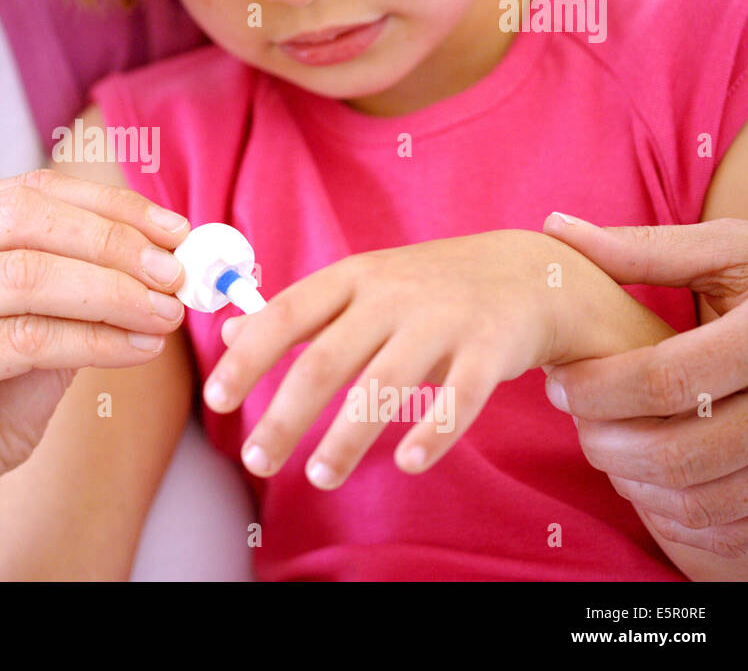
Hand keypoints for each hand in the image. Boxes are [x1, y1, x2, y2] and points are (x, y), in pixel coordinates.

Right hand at [0, 170, 189, 578]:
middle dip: (112, 241)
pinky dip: (95, 341)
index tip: (172, 228)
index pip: (24, 193)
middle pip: (21, 219)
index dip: (107, 205)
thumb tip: (159, 254)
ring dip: (112, 291)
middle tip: (174, 271)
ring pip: (24, 275)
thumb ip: (73, 289)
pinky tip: (139, 350)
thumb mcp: (28, 335)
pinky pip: (24, 339)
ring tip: (166, 313)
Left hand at [206, 230, 636, 490]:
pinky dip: (435, 431)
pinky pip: (461, 396)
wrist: (531, 271)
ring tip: (319, 476)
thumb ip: (301, 311)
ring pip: (386, 383)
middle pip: (327, 360)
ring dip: (348, 436)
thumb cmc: (430, 286)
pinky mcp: (491, 347)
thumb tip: (233, 328)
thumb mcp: (361, 284)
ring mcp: (444, 320)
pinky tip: (409, 464)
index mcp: (353, 278)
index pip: (287, 315)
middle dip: (286, 414)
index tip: (217, 399)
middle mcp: (392, 295)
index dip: (249, 358)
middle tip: (256, 460)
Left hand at [543, 214, 747, 560]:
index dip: (598, 387)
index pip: (667, 379)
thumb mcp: (731, 255)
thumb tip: (556, 228)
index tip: (558, 380)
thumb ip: (647, 250)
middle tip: (572, 414)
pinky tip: (640, 468)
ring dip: (626, 476)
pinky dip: (665, 507)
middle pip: (674, 452)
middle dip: (601, 439)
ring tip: (601, 439)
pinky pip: (717, 525)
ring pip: (692, 497)